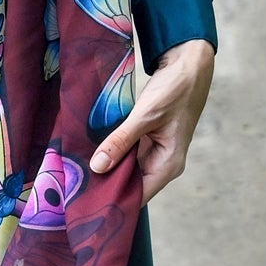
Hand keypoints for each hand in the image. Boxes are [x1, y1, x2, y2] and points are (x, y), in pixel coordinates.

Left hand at [88, 38, 214, 204]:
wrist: (189, 65)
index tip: (88, 199)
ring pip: (127, 167)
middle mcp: (163, 163)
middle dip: (107, 182)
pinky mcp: (148, 138)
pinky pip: (128, 151)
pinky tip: (93, 149)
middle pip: (131, 183)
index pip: (139, 195)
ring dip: (108, 165)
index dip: (115, 199)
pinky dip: (113, 150)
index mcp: (169, 165)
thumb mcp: (145, 116)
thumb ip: (121, 141)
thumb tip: (97, 167)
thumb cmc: (174, 91)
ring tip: (80, 169)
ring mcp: (156, 150)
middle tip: (76, 183)